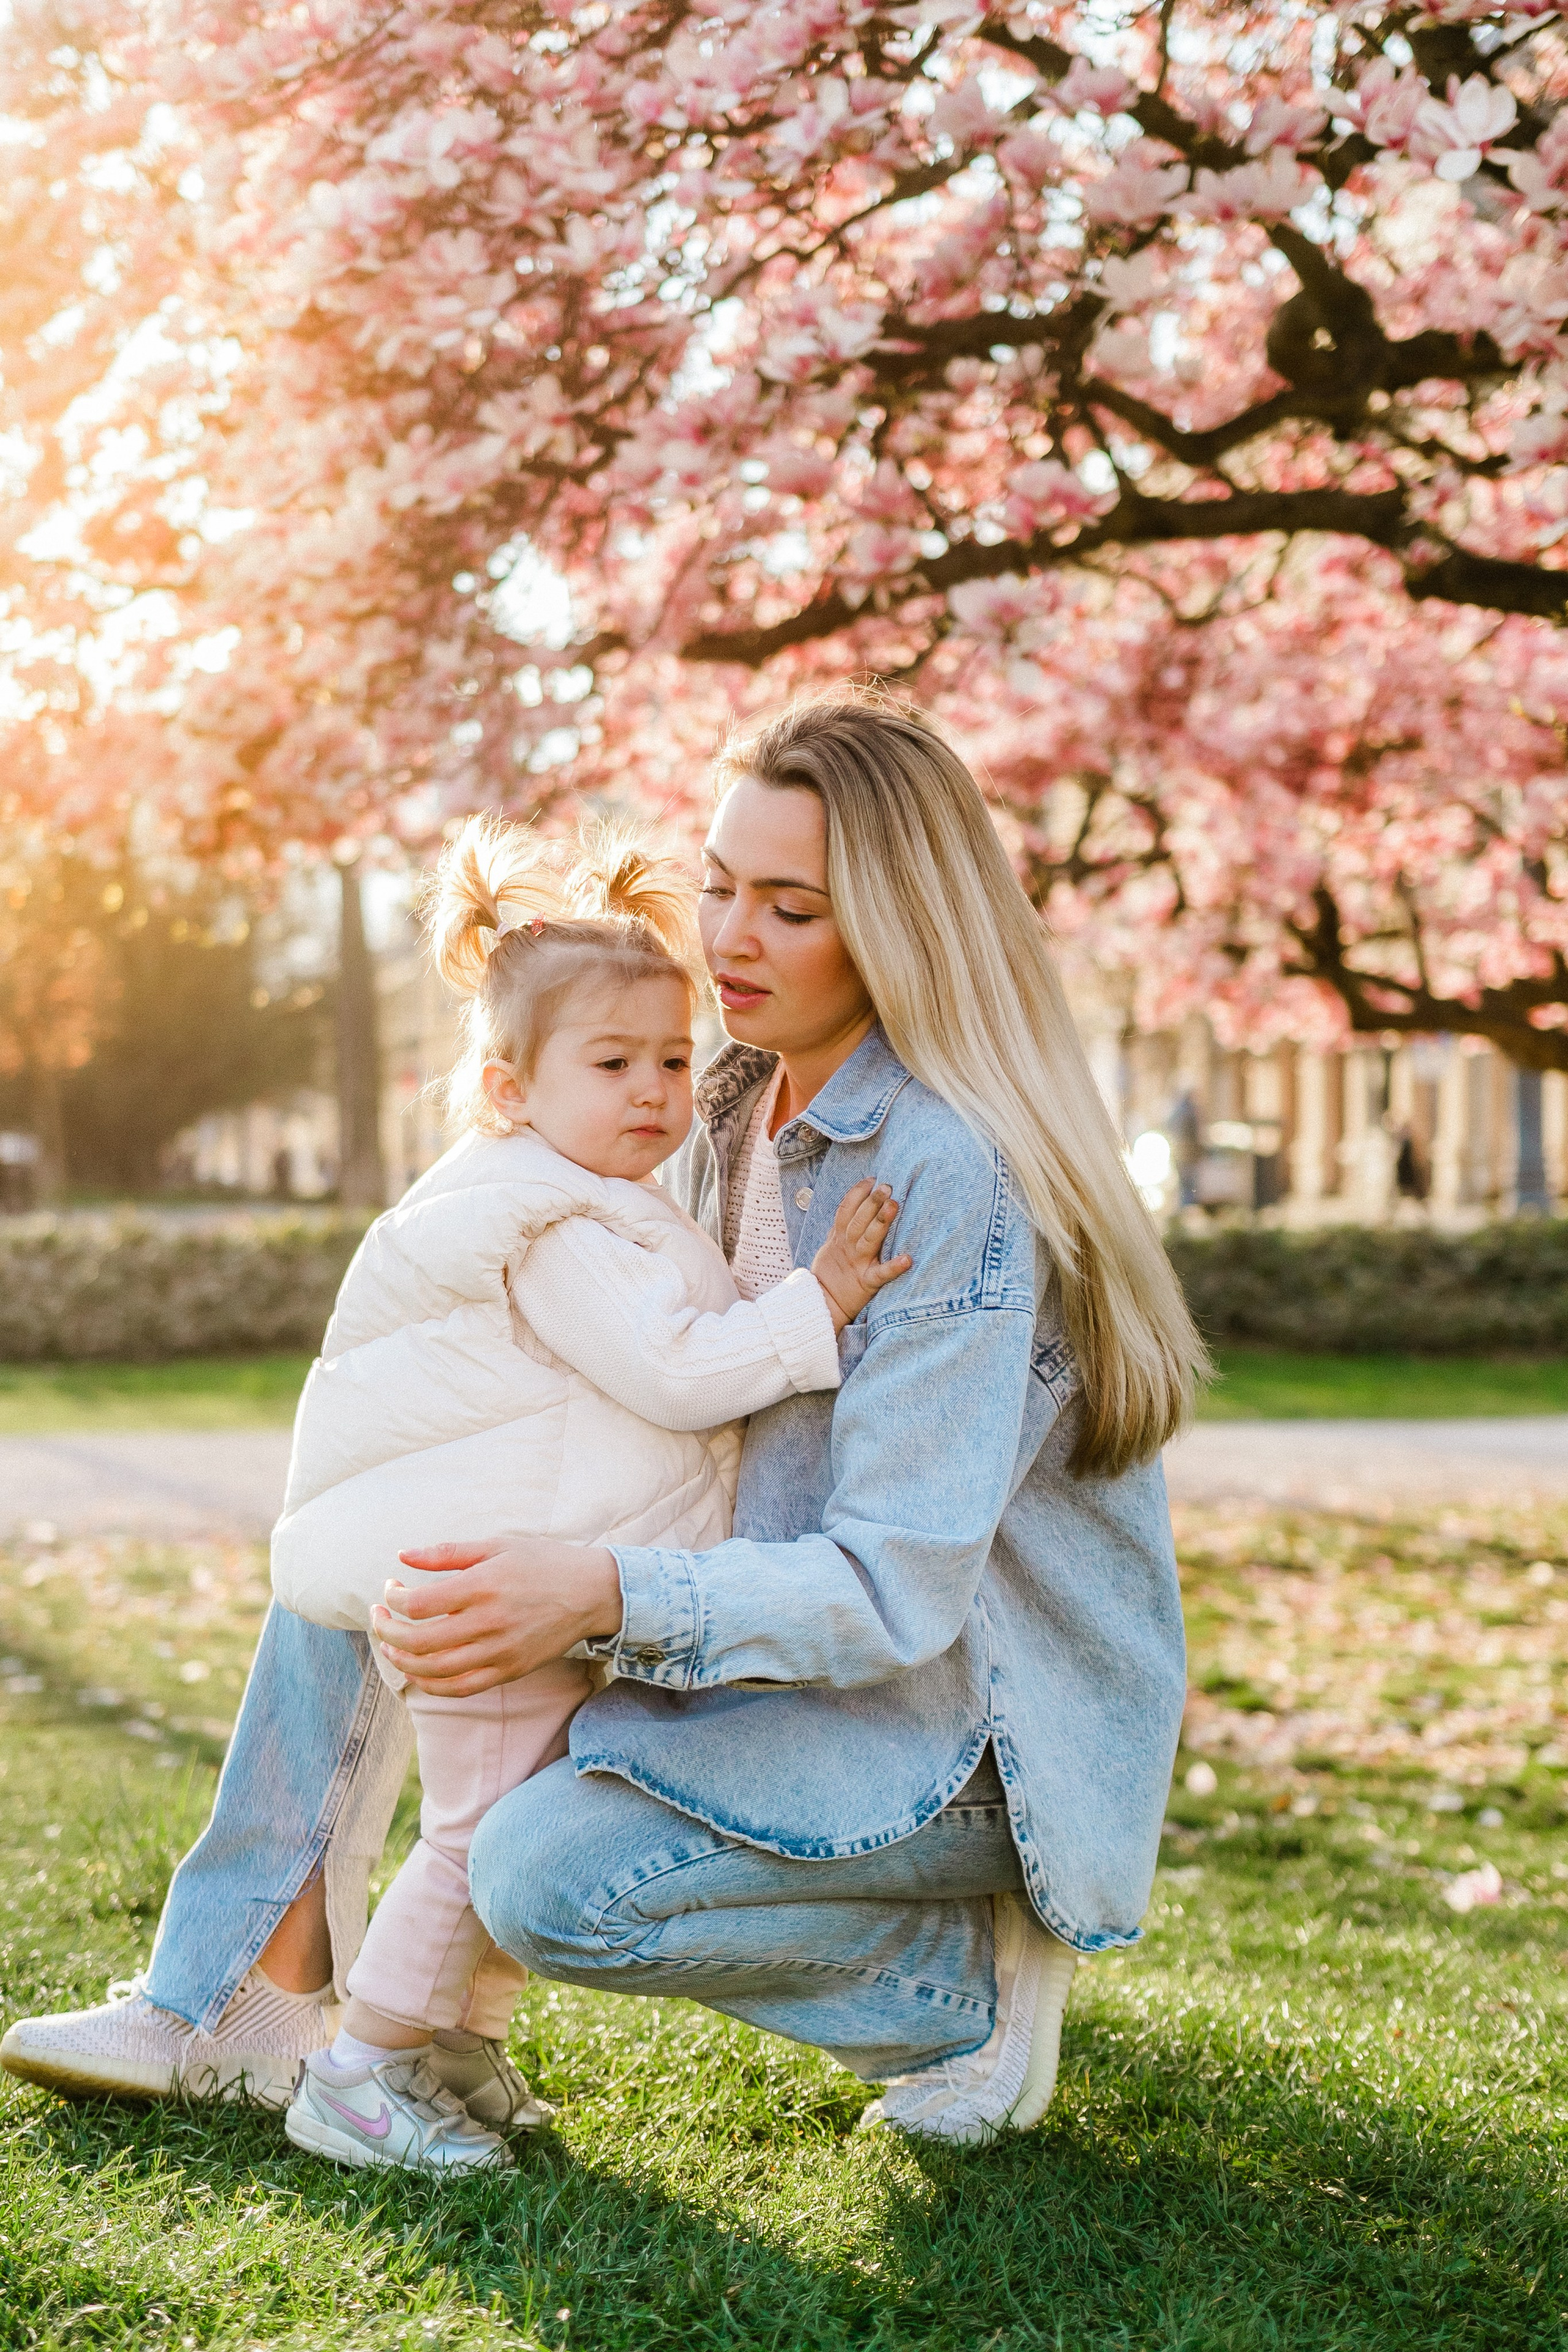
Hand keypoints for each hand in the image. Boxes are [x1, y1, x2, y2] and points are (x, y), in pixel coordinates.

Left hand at [373, 1536, 622, 1695]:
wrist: (592, 1593)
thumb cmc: (543, 1562)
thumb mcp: (497, 1545)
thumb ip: (447, 1553)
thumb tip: (402, 1555)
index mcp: (482, 1586)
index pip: (418, 1604)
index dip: (393, 1599)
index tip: (391, 1587)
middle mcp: (488, 1623)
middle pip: (418, 1640)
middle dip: (385, 1630)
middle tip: (377, 1615)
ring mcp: (499, 1652)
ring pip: (433, 1670)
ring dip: (401, 1659)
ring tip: (388, 1644)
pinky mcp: (509, 1671)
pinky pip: (459, 1688)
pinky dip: (430, 1684)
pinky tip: (416, 1670)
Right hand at [811, 1179, 912, 1331]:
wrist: (822, 1304)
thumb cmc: (830, 1274)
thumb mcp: (831, 1246)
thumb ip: (840, 1227)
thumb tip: (850, 1205)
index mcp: (839, 1238)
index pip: (846, 1210)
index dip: (857, 1193)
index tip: (872, 1179)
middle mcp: (849, 1247)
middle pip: (859, 1221)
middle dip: (872, 1202)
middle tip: (886, 1187)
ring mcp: (858, 1264)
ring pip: (869, 1239)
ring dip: (881, 1222)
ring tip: (893, 1205)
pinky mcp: (867, 1282)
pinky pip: (882, 1274)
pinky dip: (894, 1267)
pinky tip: (908, 1259)